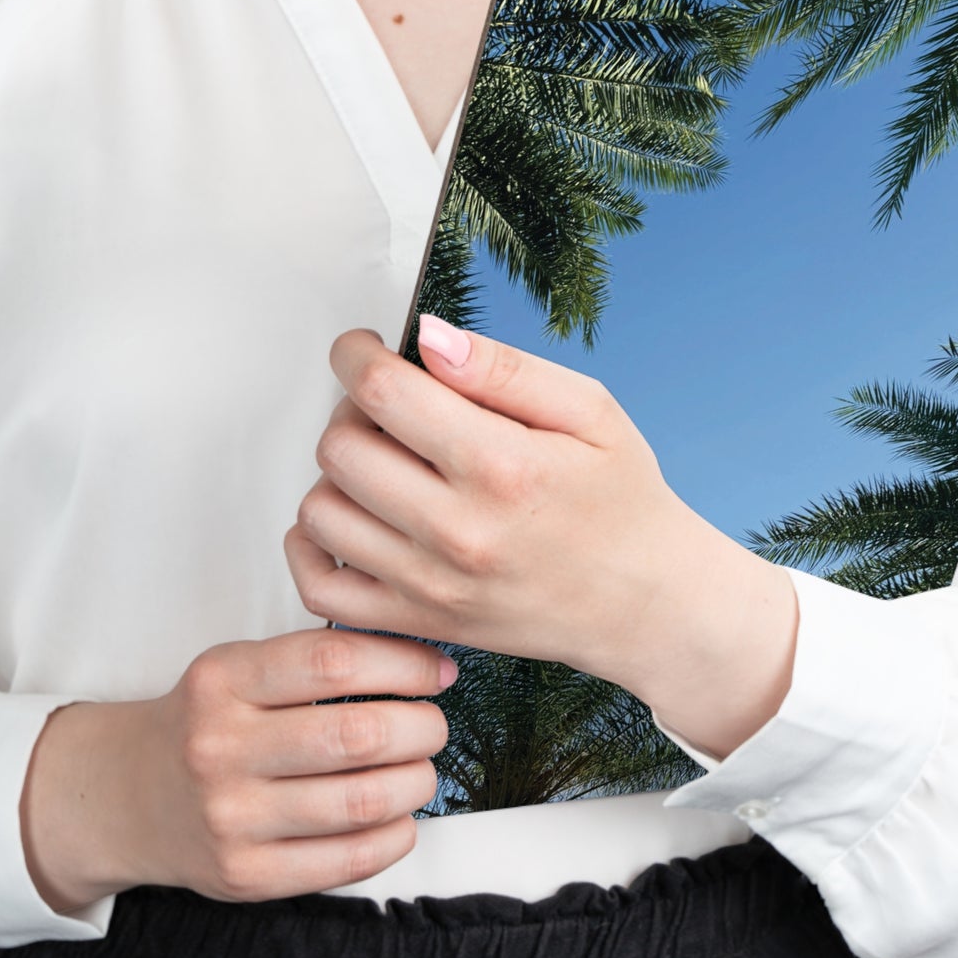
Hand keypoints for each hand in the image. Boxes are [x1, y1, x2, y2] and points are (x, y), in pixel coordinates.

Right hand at [19, 628, 454, 911]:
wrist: (124, 795)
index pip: (334, 662)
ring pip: (361, 801)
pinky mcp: (242, 875)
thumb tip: (426, 663)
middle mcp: (219, 748)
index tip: (437, 671)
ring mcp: (229, 818)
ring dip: (415, 783)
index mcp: (223, 680)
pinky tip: (398, 817)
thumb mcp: (239, 667)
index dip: (404, 664)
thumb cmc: (207, 721)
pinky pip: (345, 860)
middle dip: (421, 728)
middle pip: (357, 736)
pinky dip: (393, 836)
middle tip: (432, 726)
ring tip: (420, 771)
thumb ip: (316, 660)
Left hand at [284, 316, 799, 758]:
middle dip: (353, 409)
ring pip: (321, 509)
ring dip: (338, 473)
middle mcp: (457, 529)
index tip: (363, 349)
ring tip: (384, 461)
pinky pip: (320, 585)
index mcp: (501, 465)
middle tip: (390, 407)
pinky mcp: (418, 620)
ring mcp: (431, 584)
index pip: (382, 391)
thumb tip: (429, 338)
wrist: (644, 601)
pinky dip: (314, 545)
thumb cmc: (622, 502)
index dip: (356, 355)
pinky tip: (352, 515)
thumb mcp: (590, 411)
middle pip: (341, 446)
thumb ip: (504, 369)